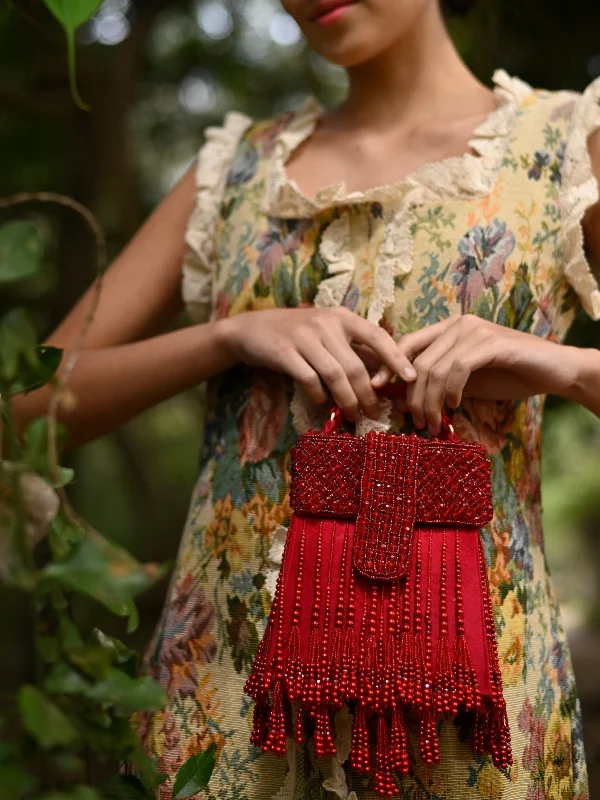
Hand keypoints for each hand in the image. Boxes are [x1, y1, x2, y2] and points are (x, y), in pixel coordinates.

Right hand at [217, 307, 416, 420]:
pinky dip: (318, 396)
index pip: (376, 335)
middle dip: (368, 394)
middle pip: (355, 366)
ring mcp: (303, 337)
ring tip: (353, 415)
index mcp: (341, 317)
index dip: (396, 357)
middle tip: (374, 413)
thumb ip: (352, 349)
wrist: (250, 329)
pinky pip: (309, 379)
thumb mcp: (327, 333)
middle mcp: (325, 324)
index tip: (410, 377)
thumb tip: (386, 376)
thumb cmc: (297, 334)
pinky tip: (321, 404)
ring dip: (347, 400)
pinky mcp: (284, 352)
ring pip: (335, 375)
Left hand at [371, 315, 581, 433]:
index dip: (387, 367)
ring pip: (434, 368)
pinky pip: (458, 368)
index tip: (374, 390)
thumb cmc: (507, 375)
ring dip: (430, 402)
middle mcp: (458, 324)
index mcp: (448, 329)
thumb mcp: (462, 382)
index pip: (406, 344)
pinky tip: (456, 405)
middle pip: (416, 361)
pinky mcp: (492, 343)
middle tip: (416, 422)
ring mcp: (475, 330)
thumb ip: (435, 385)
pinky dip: (452, 391)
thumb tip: (399, 400)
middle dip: (411, 397)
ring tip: (433, 423)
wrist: (552, 371)